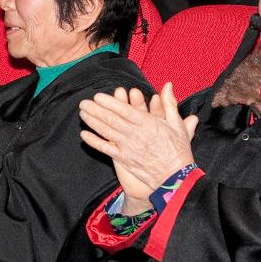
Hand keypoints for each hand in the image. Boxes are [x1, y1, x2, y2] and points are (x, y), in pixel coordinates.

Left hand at [78, 83, 198, 202]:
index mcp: (147, 123)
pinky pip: (106, 149)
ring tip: (82, 113)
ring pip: (106, 131)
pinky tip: (84, 135)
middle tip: (83, 102)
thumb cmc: (178, 149)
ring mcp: (127, 147)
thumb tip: (168, 84)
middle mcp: (135, 134)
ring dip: (92, 121)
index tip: (98, 96)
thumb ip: (169, 103)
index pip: (124, 110)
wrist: (175, 177)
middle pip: (111, 119)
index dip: (109, 102)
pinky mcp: (123, 159)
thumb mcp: (177, 124)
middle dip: (95, 110)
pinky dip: (94, 141)